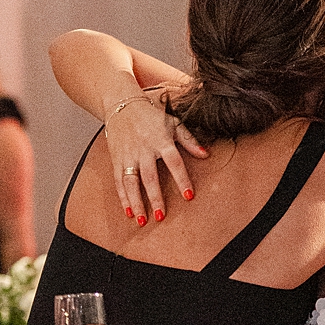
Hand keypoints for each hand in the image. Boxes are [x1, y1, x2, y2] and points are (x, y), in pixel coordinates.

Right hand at [104, 96, 207, 225]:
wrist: (122, 104)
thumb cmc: (151, 116)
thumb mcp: (173, 123)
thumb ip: (190, 140)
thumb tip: (206, 154)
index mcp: (161, 140)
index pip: (174, 162)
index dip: (182, 179)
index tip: (188, 196)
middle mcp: (144, 149)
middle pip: (149, 176)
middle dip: (155, 197)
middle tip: (160, 216)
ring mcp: (129, 155)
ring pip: (131, 182)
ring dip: (136, 202)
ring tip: (141, 220)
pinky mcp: (117, 159)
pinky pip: (119, 181)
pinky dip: (123, 197)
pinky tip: (128, 211)